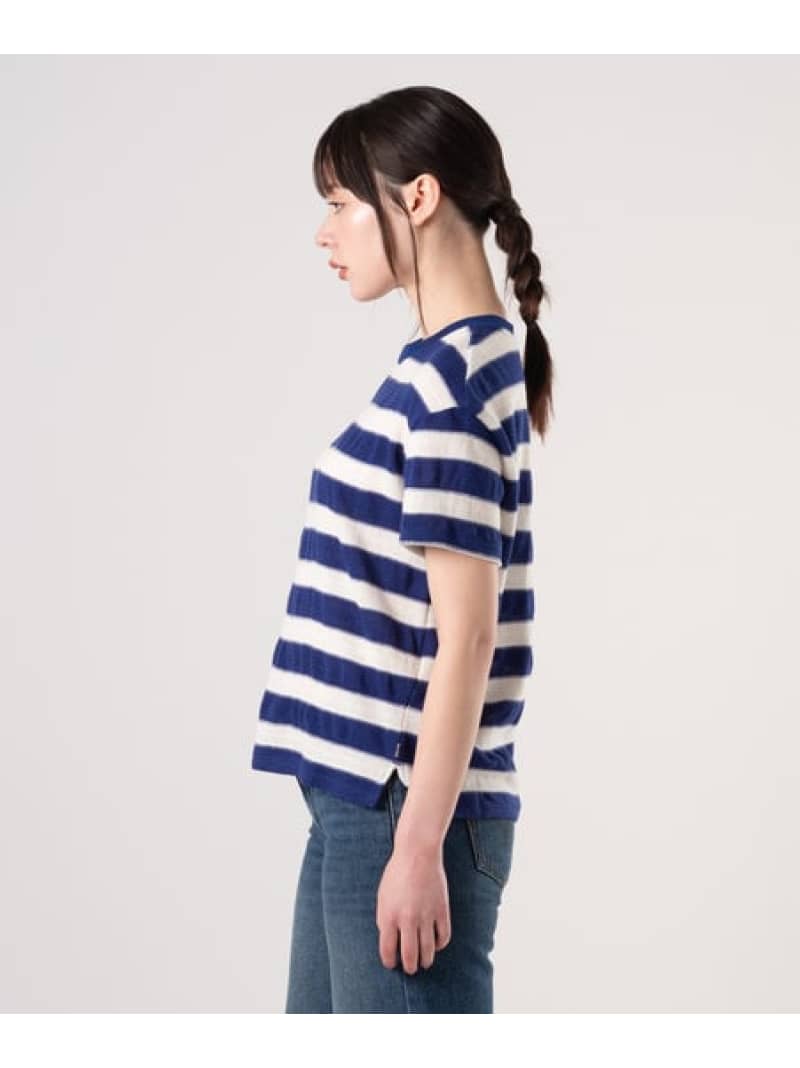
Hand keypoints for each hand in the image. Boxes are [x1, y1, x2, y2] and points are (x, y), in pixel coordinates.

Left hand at [375, 840, 451, 973]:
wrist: (417, 853)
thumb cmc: (397, 874)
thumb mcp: (383, 897)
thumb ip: (385, 920)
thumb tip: (390, 941)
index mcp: (389, 916)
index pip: (388, 951)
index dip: (390, 962)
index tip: (392, 963)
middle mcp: (407, 919)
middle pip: (409, 956)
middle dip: (409, 967)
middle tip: (410, 969)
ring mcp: (426, 915)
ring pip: (428, 951)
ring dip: (426, 960)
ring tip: (424, 962)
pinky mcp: (442, 910)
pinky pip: (444, 937)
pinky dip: (440, 945)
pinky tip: (436, 944)